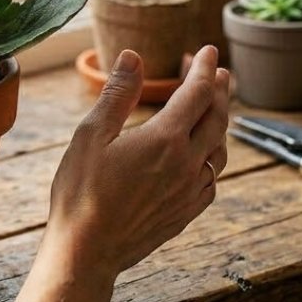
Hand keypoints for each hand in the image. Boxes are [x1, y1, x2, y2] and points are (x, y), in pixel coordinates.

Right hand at [45, 45, 229, 290]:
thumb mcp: (90, 135)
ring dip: (220, 123)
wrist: (88, 251)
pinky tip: (203, 157)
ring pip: (219, 149)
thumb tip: (133, 57)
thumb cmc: (81, 192)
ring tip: (215, 109)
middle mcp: (186, 163)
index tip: (207, 50)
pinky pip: (212, 178)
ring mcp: (190, 190)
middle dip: (219, 91)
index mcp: (163, 140)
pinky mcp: (187, 212)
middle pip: (216, 119)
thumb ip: (117, 94)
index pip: (195, 94)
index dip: (202, 68)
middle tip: (219, 72)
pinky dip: (213, 158)